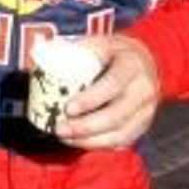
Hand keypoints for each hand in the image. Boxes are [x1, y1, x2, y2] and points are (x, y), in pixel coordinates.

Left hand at [56, 34, 161, 149]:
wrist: (147, 62)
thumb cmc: (115, 53)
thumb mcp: (101, 43)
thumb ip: (76, 48)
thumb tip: (42, 49)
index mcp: (132, 65)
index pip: (113, 85)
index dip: (91, 99)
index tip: (68, 108)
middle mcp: (143, 90)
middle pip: (117, 115)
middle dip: (86, 126)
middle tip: (60, 128)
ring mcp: (146, 112)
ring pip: (119, 134)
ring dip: (89, 140)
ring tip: (64, 137)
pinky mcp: (142, 126)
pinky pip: (121, 142)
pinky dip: (98, 145)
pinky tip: (78, 141)